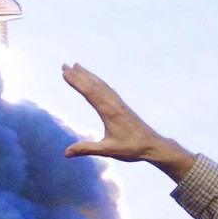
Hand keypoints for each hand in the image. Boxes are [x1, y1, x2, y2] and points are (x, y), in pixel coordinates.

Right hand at [61, 63, 194, 180]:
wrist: (152, 145)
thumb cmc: (131, 148)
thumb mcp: (107, 150)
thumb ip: (86, 149)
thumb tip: (66, 153)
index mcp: (109, 112)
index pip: (89, 93)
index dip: (76, 82)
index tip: (65, 73)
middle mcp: (114, 104)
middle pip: (94, 85)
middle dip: (79, 75)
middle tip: (64, 65)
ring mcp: (119, 103)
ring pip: (102, 85)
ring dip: (88, 75)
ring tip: (77, 66)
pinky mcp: (123, 105)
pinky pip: (108, 89)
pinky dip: (99, 82)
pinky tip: (95, 80)